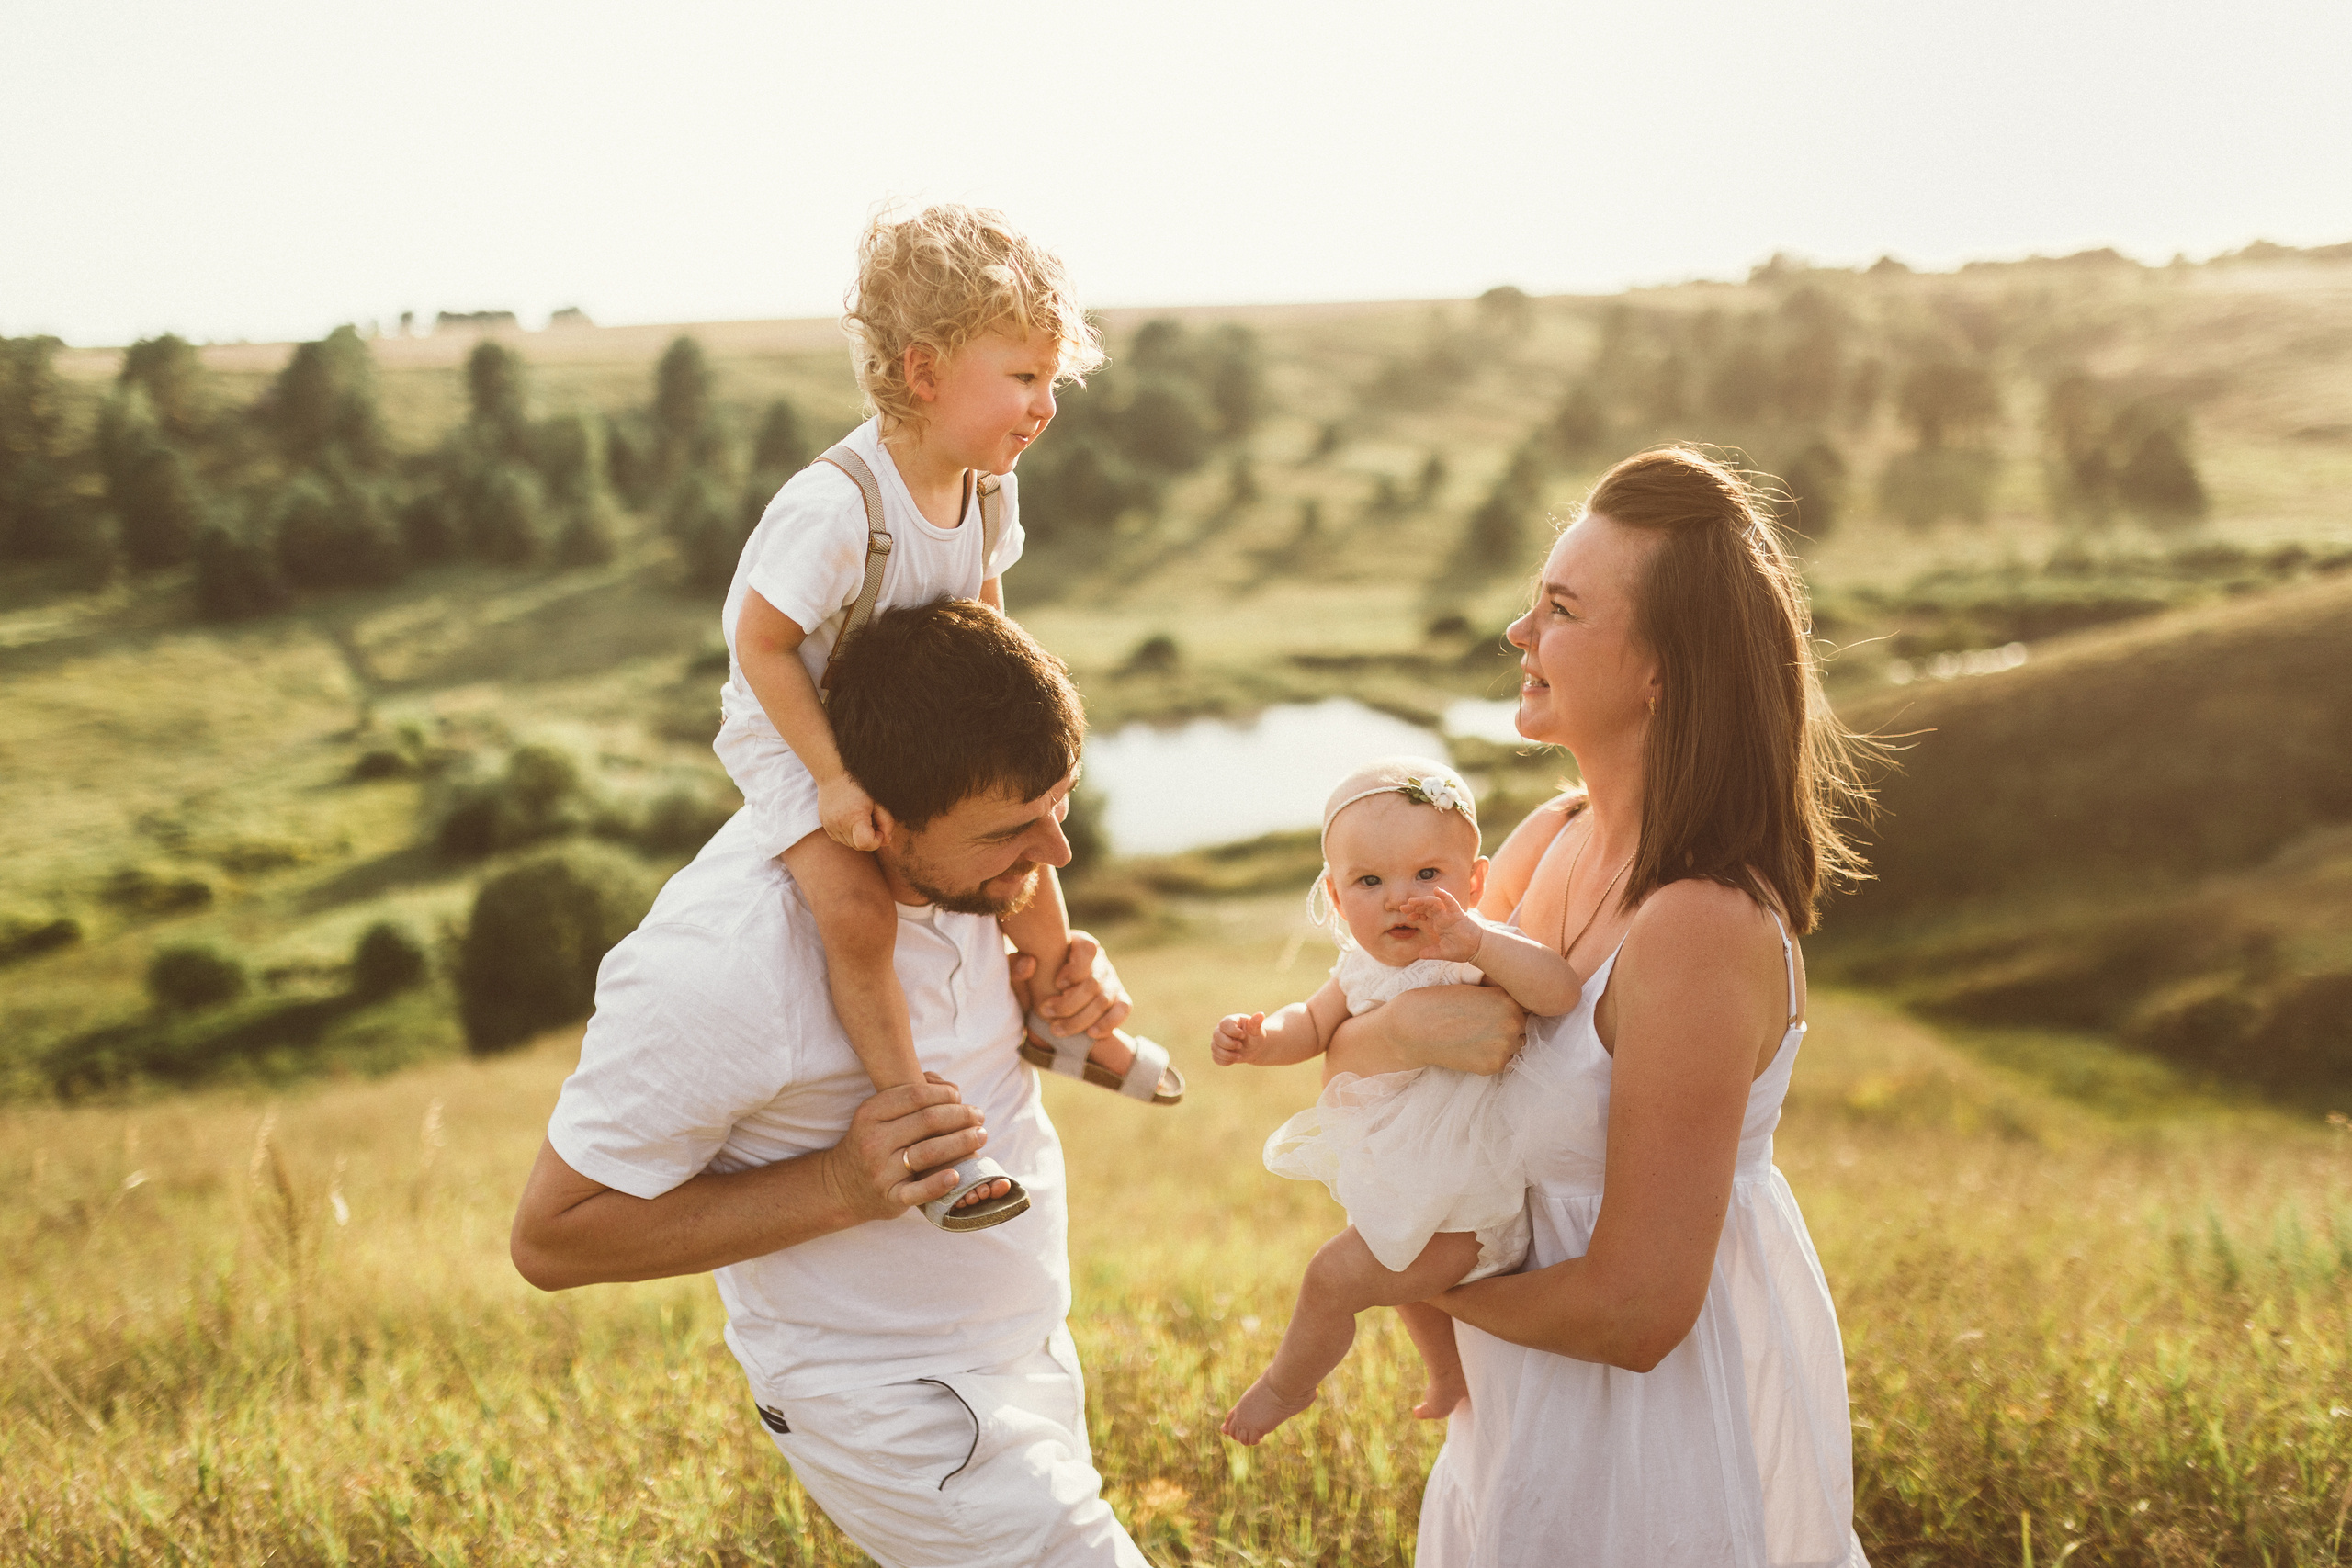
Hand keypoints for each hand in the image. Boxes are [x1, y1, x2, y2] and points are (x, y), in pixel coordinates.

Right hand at [817, 773, 892, 852]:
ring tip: (861, 817)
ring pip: (849, 844)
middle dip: (869, 838)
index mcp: (854, 817)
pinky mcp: (825, 826)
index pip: (866, 844)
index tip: (878, 828)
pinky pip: (840, 838)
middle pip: (859, 846)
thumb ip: (887, 823)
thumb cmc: (860, 786)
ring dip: (858, 836)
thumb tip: (886, 841)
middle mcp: (840, 824)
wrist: (834, 774)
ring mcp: (830, 826)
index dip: (877, 840)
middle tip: (872, 819)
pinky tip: (851, 818)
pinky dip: (848, 833)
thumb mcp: (878, 802)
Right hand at [823, 1080, 988, 1224]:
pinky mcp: (889, 1197)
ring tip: (981, 1136)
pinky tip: (958, 1175)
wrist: (841, 1186)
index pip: (915, 1096)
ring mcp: (881, 1171)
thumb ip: (909, 1098)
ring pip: (929, 1152)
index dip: (944, 1094)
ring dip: (962, 1142)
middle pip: (927, 1121)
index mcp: (870, 1114)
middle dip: (961, 1116)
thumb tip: (952, 1087)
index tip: (961, 1097)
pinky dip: (939, 1183)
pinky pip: (918, 1191)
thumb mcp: (876, 1116)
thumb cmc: (870, 1143)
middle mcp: (874, 1141)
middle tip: (979, 1116)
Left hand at [1015, 929, 1132, 1038]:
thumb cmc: (1031, 984)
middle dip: (1069, 1003)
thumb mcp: (1018, 975)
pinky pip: (1123, 1009)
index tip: (1057, 984)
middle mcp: (1099, 960)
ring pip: (1104, 999)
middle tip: (1046, 1012)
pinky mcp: (1119, 999)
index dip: (1075, 968)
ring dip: (1080, 1019)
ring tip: (1057, 1030)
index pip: (1088, 948)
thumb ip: (1015, 966)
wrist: (1045, 1007)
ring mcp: (1111, 980)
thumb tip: (1029, 963)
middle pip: (1094, 981)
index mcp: (1077, 944)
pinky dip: (1108, 1023)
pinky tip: (1091, 1033)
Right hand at [1211, 1011, 1268, 1065]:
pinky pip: (1216, 1058)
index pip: (1224, 1024)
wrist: (1253, 1048)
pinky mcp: (1217, 1052)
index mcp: (1230, 1021)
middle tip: (1240, 1046)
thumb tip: (1260, 1014)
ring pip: (1214, 1048)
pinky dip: (1225, 1061)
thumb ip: (1256, 1023)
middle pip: (1217, 1036)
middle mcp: (1221, 1030)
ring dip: (1227, 1055)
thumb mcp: (1256, 1030)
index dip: (1233, 1031)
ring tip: (1239, 1056)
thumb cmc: (1254, 1036)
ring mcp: (1217, 1041)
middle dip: (1229, 1044)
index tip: (1243, 1035)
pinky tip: (1234, 1059)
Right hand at [1371, 984, 1525, 1075]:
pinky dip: (1490, 1058)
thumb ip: (1496, 998)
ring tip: (1475, 1039)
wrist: (1413, 1028)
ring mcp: (1505, 1045)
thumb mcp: (1473, 990)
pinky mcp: (1494, 1065)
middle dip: (1506, 1028)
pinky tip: (1470, 1050)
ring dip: (1501, 1044)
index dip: (1506, 1010)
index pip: (1522, 1007)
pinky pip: (1503, 1063)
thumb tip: (1516, 1009)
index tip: (1489, 1013)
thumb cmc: (1438, 1003)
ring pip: (1515, 1046)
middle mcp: (1512, 1021)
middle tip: (1480, 1028)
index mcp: (1508, 998)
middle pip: (1521, 1028)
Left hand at [1400, 889, 1484, 963]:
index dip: (1414, 914)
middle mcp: (1442, 917)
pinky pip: (1451, 903)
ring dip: (1423, 901)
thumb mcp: (1443, 952)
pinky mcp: (1458, 915)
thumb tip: (1420, 954)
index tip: (1406, 916)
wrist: (1476, 950)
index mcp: (1438, 924)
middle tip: (1403, 907)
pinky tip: (1437, 891)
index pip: (1423, 915)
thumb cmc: (1461, 949)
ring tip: (1412, 901)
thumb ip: (1431, 953)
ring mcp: (1450, 915)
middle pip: (1426, 907)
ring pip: (1435, 903)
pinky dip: (1445, 896)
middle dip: (1414, 906)